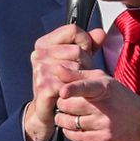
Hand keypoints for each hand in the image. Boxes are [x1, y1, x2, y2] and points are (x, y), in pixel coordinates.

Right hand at [22, 22, 100, 140]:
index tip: (83, 54)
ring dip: (82, 77)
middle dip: (85, 63)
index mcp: (44, 43)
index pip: (73, 30)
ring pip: (77, 66)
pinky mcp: (44, 86)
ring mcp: (40, 70)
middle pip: (77, 49)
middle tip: (78, 75)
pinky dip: (77, 89)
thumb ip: (89, 45)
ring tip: (73, 84)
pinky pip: (73, 82)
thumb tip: (100, 33)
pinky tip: (71, 92)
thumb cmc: (63, 82)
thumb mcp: (77, 60)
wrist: (47, 110)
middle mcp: (39, 54)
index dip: (84, 42)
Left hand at [53, 69, 139, 140]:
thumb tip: (57, 69)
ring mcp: (103, 124)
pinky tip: (71, 126)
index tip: (62, 92)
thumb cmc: (118, 97)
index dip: (72, 89)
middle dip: (61, 104)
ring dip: (62, 119)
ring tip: (64, 115)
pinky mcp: (103, 138)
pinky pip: (76, 136)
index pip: (86, 87)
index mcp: (104, 88)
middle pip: (69, 106)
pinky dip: (68, 132)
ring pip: (70, 122)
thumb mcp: (102, 80)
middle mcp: (103, 106)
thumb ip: (79, 75)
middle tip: (63, 103)